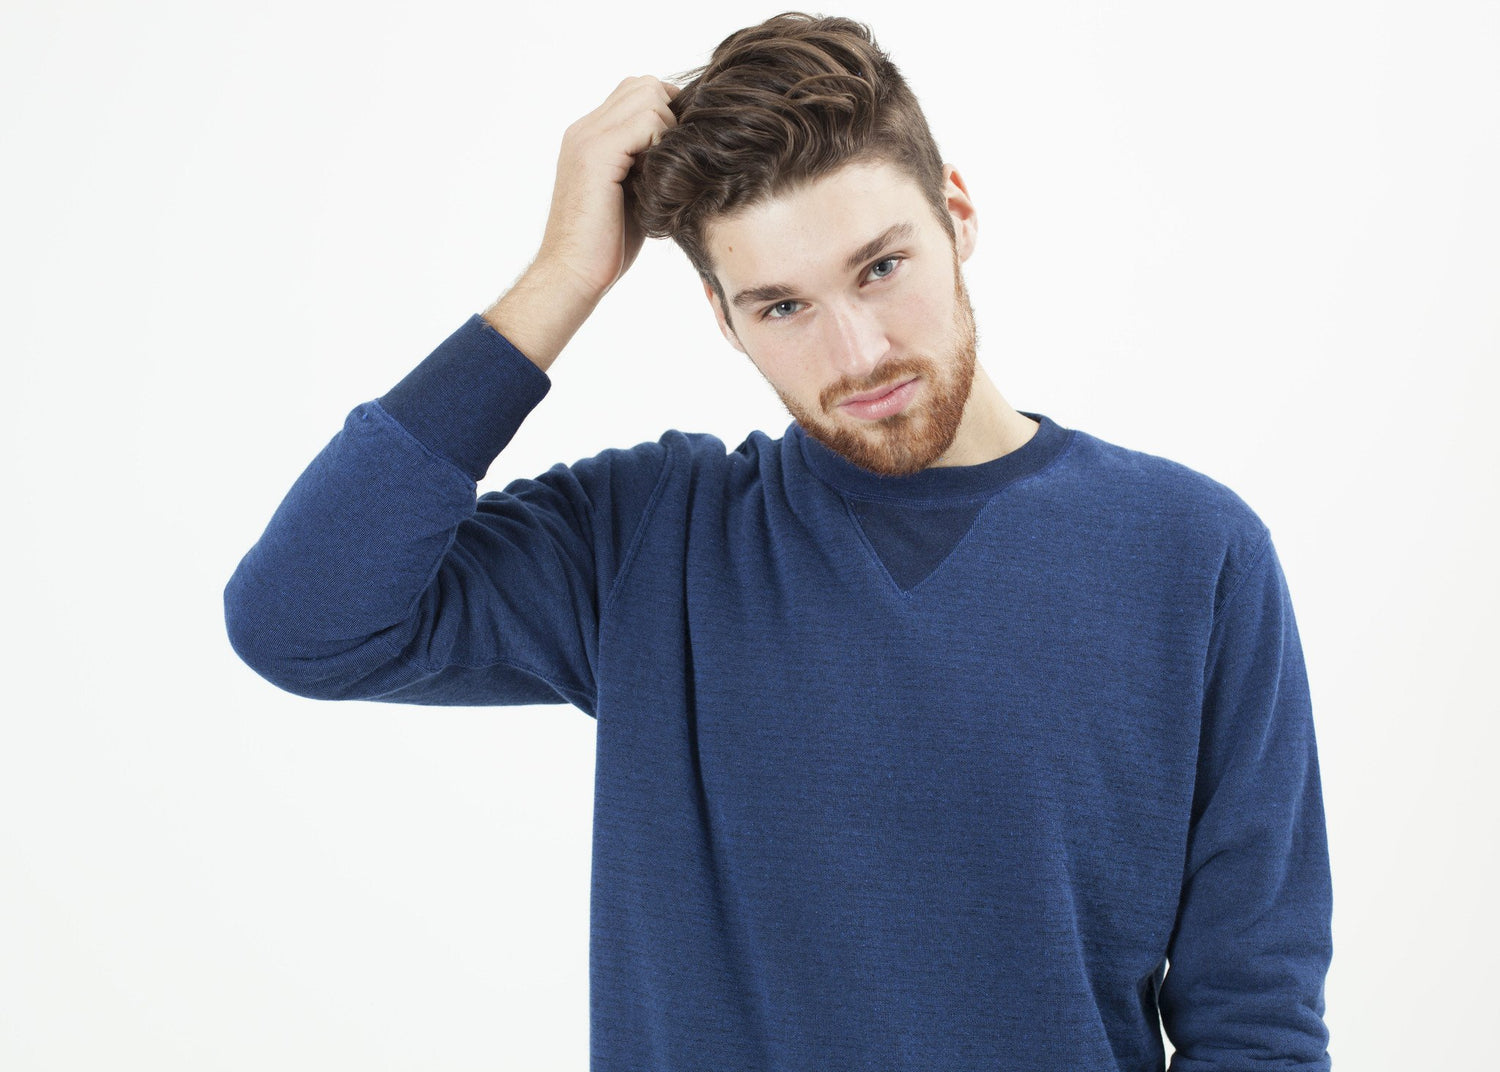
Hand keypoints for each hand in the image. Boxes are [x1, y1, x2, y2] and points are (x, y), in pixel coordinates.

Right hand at [535, 75, 679, 301]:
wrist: (574, 274)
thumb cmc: (605, 246)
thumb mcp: (632, 194)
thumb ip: (647, 163)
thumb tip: (685, 147)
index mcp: (589, 136)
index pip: (636, 92)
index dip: (666, 113)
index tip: (677, 152)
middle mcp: (584, 129)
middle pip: (645, 84)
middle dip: (671, 116)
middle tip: (674, 160)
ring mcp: (588, 137)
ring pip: (649, 95)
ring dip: (668, 130)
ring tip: (663, 171)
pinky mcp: (597, 153)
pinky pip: (647, 120)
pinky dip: (663, 144)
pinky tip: (658, 179)